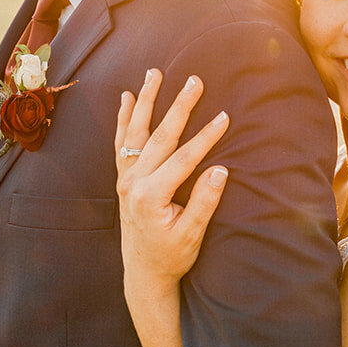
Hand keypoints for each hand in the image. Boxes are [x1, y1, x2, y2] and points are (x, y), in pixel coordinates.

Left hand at [115, 70, 229, 290]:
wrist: (144, 272)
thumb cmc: (171, 255)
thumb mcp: (192, 234)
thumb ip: (204, 202)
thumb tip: (220, 170)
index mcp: (151, 196)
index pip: (184, 158)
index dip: (206, 137)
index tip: (225, 116)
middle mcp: (133, 183)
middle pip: (160, 136)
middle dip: (179, 107)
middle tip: (195, 81)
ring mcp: (125, 179)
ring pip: (136, 132)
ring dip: (147, 101)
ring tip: (155, 73)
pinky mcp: (123, 179)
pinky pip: (122, 142)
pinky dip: (125, 119)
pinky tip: (128, 98)